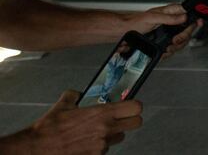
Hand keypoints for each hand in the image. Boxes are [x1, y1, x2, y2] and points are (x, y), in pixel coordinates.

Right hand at [0, 90, 142, 153]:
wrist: (37, 149)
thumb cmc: (49, 129)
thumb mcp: (63, 105)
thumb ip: (74, 96)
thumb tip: (77, 94)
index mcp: (102, 114)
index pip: (136, 108)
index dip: (134, 106)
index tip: (128, 105)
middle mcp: (106, 130)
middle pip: (136, 123)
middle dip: (130, 119)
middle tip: (120, 118)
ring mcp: (102, 146)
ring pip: (119, 137)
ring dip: (112, 134)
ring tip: (95, 132)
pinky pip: (105, 149)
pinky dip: (99, 146)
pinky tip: (86, 143)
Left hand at [125, 4, 196, 57]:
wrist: (124, 32)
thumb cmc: (135, 21)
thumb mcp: (152, 17)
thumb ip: (169, 17)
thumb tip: (184, 17)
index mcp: (171, 12)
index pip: (188, 14)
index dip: (195, 20)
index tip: (198, 24)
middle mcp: (172, 21)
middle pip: (187, 30)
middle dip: (183, 37)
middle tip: (175, 41)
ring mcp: (169, 31)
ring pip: (181, 40)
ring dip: (176, 46)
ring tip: (168, 48)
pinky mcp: (164, 40)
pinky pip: (173, 47)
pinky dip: (169, 51)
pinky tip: (165, 52)